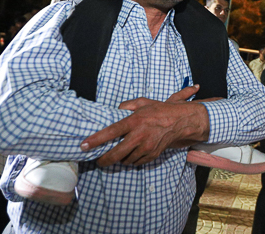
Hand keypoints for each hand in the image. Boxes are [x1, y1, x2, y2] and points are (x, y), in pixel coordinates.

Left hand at [81, 86, 207, 166]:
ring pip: (126, 160)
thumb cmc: (160, 111)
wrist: (180, 121)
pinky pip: (136, 162)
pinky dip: (131, 160)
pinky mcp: (152, 155)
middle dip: (104, 159)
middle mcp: (139, 135)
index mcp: (135, 121)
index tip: (84, 146)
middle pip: (116, 153)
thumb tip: (115, 111)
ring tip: (117, 155)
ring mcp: (146, 147)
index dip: (96, 140)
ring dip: (120, 159)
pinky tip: (131, 154)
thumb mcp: (143, 102)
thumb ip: (126, 105)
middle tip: (98, 160)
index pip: (111, 132)